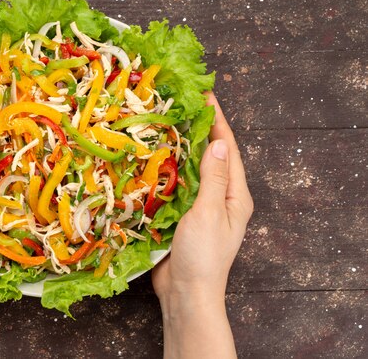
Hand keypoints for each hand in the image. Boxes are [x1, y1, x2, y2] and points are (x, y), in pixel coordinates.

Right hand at [152, 92, 253, 357]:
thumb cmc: (202, 257)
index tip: (205, 94)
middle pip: (211, 156)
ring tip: (167, 122)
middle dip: (199, 129)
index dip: (217, 120)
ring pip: (192, 169)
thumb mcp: (208, 213)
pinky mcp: (182, 216)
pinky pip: (176, 185)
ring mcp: (201, 207)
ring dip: (182, 147)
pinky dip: (167, 169)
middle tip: (182, 102)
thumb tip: (219, 142)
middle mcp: (220, 198)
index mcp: (235, 196)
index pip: (228, 150)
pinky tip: (154, 157)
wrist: (186, 294)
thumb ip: (212, 178)